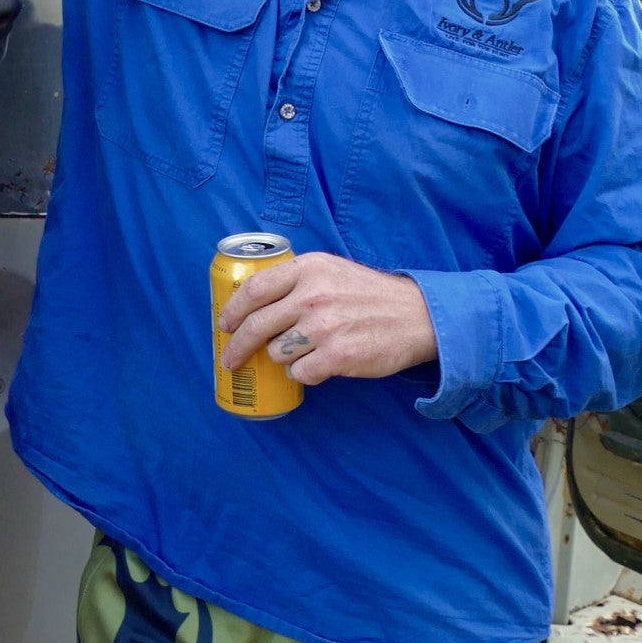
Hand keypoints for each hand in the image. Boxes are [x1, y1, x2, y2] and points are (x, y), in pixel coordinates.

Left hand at [217, 252, 437, 388]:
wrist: (417, 316)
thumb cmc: (371, 295)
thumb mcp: (333, 270)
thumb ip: (297, 280)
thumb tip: (253, 303)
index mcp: (309, 268)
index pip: (254, 289)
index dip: (233, 310)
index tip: (224, 325)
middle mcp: (313, 295)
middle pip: (257, 325)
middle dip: (237, 347)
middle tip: (230, 359)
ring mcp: (324, 327)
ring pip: (278, 352)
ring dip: (282, 358)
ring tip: (302, 352)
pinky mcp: (337, 355)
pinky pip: (300, 373)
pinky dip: (304, 374)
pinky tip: (319, 365)